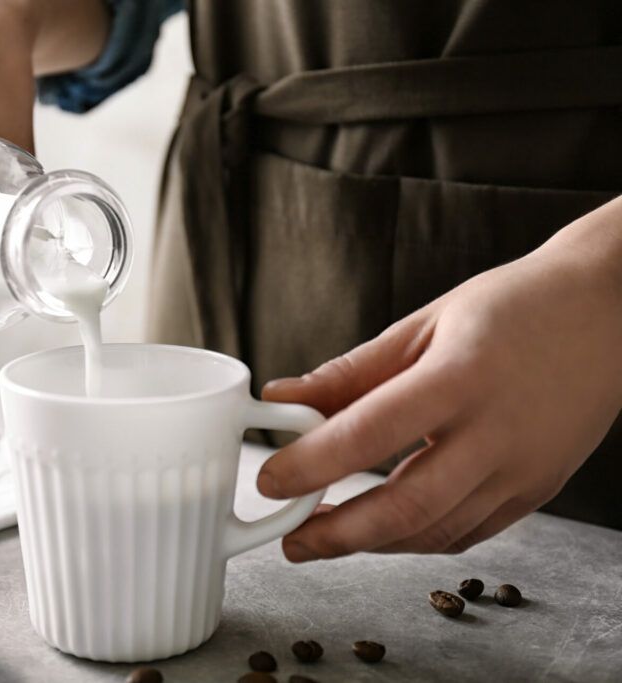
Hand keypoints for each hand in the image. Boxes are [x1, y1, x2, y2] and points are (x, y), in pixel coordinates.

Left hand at [258, 205, 621, 561]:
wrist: (610, 313)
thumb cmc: (515, 307)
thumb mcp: (424, 323)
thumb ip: (351, 371)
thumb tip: (282, 397)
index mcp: (459, 377)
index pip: (370, 433)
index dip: (311, 465)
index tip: (269, 480)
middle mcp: (496, 432)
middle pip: (406, 506)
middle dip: (337, 534)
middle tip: (291, 539)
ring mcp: (524, 469)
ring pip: (437, 531)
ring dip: (373, 544)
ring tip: (324, 537)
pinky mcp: (538, 490)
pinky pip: (470, 534)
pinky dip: (418, 540)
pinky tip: (383, 531)